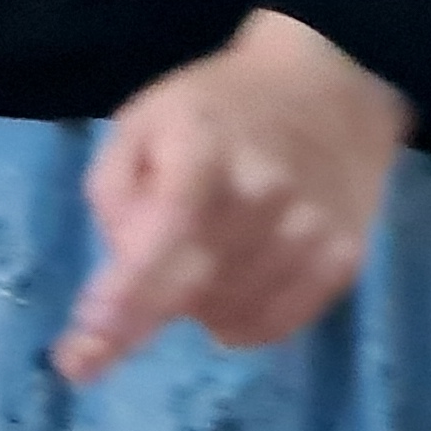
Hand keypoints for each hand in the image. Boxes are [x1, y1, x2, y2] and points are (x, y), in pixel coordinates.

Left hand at [54, 11, 408, 385]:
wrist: (326, 89)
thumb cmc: (215, 105)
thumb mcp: (141, 121)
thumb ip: (116, 192)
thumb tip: (122, 267)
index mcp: (204, 149)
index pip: (165, 235)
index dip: (128, 296)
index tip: (88, 340)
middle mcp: (263, 196)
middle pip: (193, 287)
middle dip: (139, 315)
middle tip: (103, 328)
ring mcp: (309, 234)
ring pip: (227, 317)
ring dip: (193, 306)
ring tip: (193, 256)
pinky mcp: (342, 262)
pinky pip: (272, 328)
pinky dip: (235, 320)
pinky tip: (227, 280)